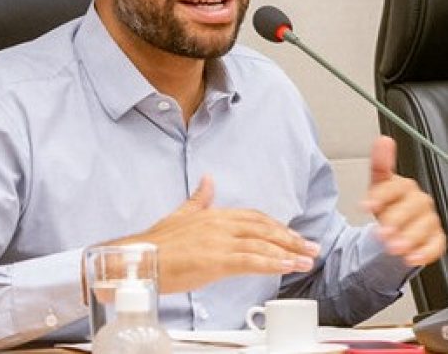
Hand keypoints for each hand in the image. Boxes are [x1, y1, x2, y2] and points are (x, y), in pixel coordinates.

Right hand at [95, 176, 320, 293]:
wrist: (137, 259)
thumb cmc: (155, 244)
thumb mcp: (180, 215)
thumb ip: (198, 199)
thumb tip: (208, 180)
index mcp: (213, 214)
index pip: (253, 217)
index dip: (276, 226)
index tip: (292, 235)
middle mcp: (219, 224)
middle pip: (264, 228)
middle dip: (290, 238)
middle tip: (311, 247)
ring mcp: (219, 241)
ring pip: (262, 244)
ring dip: (288, 252)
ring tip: (306, 260)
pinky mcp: (216, 260)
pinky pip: (251, 261)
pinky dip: (273, 263)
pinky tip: (287, 267)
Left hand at [362, 135, 446, 266]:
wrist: (396, 228)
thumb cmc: (388, 204)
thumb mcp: (378, 185)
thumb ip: (379, 164)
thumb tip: (384, 140)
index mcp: (404, 186)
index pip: (396, 187)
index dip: (381, 196)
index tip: (366, 206)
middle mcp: (419, 201)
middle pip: (412, 208)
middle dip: (396, 220)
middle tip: (382, 232)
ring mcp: (429, 220)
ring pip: (424, 227)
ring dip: (409, 238)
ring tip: (394, 248)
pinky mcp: (436, 238)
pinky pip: (436, 244)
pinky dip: (425, 252)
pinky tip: (412, 257)